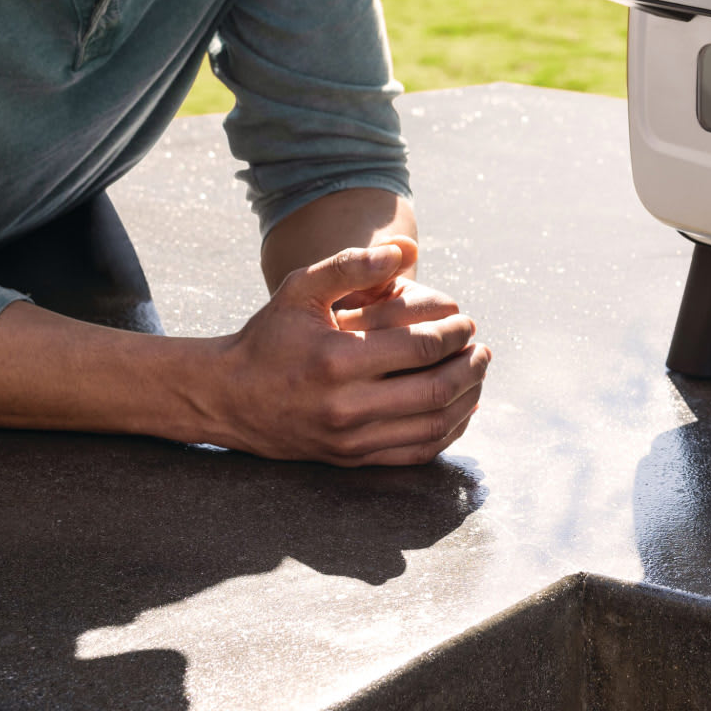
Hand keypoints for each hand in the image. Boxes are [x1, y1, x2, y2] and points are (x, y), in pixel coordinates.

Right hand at [210, 237, 490, 465]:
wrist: (229, 396)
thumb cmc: (271, 335)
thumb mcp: (301, 288)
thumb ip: (352, 264)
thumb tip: (406, 250)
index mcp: (337, 359)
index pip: (420, 348)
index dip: (455, 332)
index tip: (467, 320)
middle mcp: (346, 406)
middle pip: (435, 389)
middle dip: (470, 365)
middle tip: (482, 347)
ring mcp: (350, 440)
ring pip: (433, 425)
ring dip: (467, 398)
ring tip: (477, 372)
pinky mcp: (352, 460)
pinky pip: (416, 453)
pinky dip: (448, 431)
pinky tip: (460, 407)